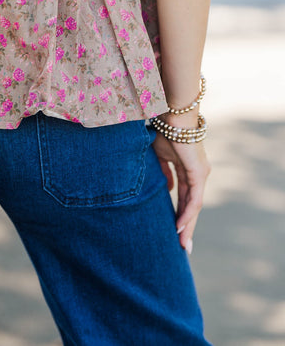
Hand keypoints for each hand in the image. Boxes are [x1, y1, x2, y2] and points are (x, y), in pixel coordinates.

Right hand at [152, 130, 210, 254]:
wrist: (172, 113)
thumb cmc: (164, 128)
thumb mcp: (160, 154)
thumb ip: (163, 172)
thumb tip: (167, 188)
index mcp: (187, 167)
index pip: (184, 195)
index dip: (178, 211)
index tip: (172, 228)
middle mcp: (197, 172)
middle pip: (192, 204)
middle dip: (186, 225)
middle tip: (182, 245)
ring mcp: (200, 173)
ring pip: (195, 205)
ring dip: (188, 225)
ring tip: (182, 242)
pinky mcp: (199, 173)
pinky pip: (194, 199)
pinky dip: (187, 213)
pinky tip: (181, 225)